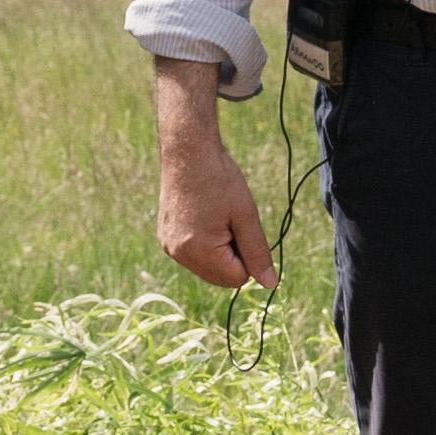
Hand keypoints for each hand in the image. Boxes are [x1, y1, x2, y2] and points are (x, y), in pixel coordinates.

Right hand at [156, 113, 275, 290]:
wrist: (187, 151)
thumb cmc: (220, 179)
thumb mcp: (246, 215)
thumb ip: (258, 253)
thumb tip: (270, 283)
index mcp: (198, 251)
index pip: (237, 279)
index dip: (248, 256)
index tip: (242, 227)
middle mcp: (179, 254)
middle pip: (220, 277)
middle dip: (233, 256)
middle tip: (230, 220)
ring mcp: (169, 246)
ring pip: (207, 267)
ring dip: (219, 250)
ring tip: (215, 216)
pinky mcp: (165, 238)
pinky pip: (193, 255)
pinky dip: (204, 243)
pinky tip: (203, 216)